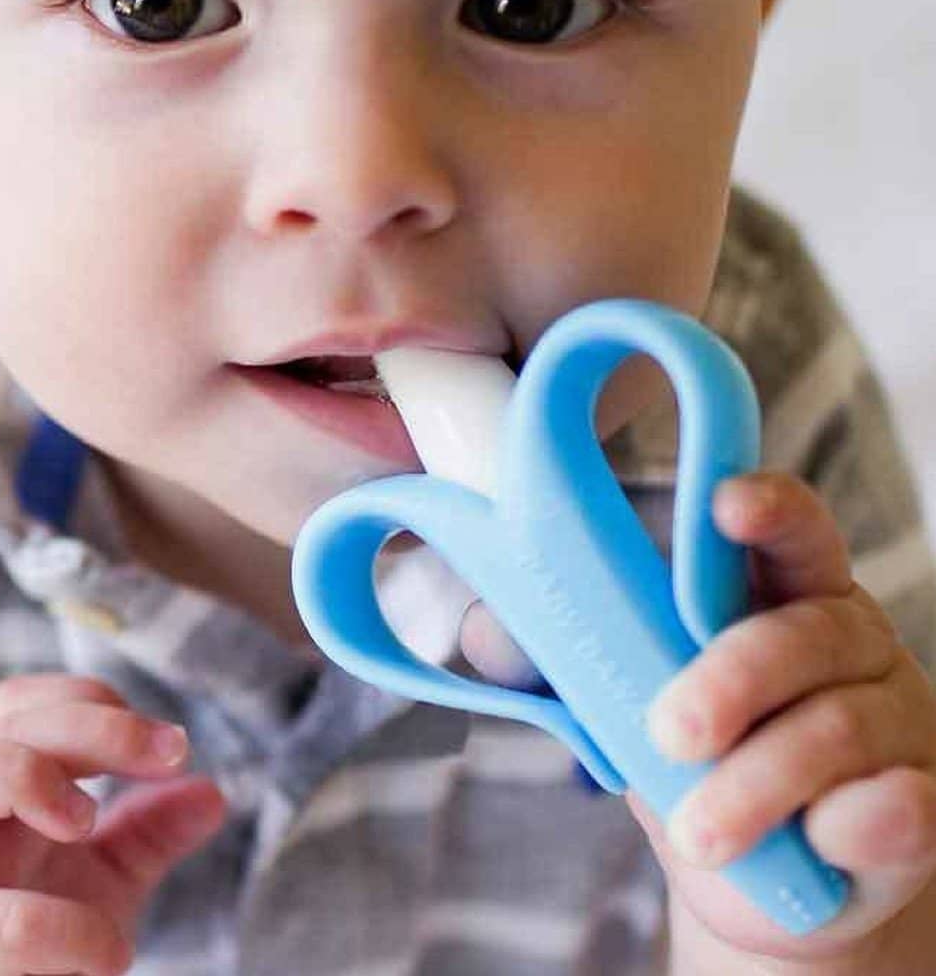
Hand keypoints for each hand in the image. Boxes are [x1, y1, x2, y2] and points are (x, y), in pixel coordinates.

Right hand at [0, 673, 225, 974]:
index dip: (96, 703)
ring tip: (89, 822)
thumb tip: (212, 795)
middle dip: (99, 727)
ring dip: (30, 777)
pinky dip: (61, 929)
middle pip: (5, 721)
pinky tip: (110, 952)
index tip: (168, 746)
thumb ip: (150, 834)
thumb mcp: (102, 883)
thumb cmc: (34, 952)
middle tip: (174, 753)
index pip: (23, 702)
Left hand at [461, 471, 935, 967]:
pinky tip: (820, 843)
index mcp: (778, 593)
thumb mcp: (631, 696)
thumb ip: (568, 656)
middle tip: (667, 731)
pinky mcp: (919, 806)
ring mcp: (893, 719)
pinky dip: (854, 825)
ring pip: (839, 729)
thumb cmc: (697, 757)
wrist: (771, 876)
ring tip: (697, 830)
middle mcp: (849, 642)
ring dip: (757, 782)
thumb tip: (487, 632)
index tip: (726, 503)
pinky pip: (903, 808)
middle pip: (806, 633)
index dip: (766, 508)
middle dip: (732, 678)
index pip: (789, 530)